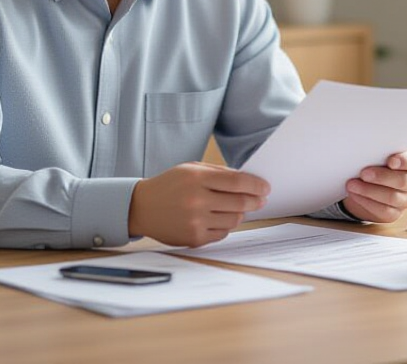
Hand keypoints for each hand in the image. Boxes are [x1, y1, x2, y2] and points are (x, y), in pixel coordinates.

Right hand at [128, 162, 268, 246]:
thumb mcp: (191, 169)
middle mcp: (196, 200)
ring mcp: (195, 221)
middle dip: (254, 201)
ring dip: (239, 214)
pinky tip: (217, 219)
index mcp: (196, 178)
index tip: (266, 188)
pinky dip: (225, 226)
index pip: (237, 182)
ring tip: (235, 208)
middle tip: (260, 200)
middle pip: (239, 202)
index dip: (256, 185)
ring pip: (234, 220)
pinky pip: (222, 234)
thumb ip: (219, 173)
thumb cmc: (170, 185)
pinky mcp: (194, 238)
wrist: (141, 207)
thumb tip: (249, 182)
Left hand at [342, 150, 406, 222]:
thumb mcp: (376, 156)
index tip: (390, 161)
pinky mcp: (394, 214)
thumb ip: (376, 153)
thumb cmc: (374, 166)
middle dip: (381, 177)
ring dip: (369, 191)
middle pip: (402, 181)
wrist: (367, 187)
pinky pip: (383, 210)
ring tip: (352, 185)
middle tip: (363, 173)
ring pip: (392, 197)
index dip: (403, 161)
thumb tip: (361, 150)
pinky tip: (355, 195)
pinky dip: (366, 202)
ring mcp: (405, 200)